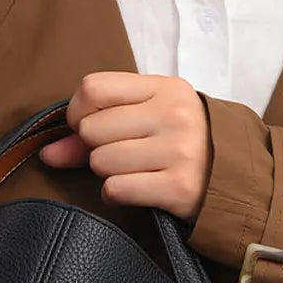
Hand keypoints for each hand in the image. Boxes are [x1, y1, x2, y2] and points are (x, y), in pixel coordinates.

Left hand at [38, 72, 212, 219]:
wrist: (235, 179)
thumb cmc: (184, 144)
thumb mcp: (149, 120)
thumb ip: (95, 129)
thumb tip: (47, 154)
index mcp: (165, 88)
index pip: (93, 88)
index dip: (78, 113)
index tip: (88, 128)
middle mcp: (173, 114)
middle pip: (92, 130)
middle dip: (95, 149)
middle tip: (121, 154)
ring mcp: (178, 150)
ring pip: (101, 162)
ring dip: (107, 173)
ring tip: (135, 171)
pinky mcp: (178, 187)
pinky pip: (117, 189)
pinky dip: (118, 194)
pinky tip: (137, 189)